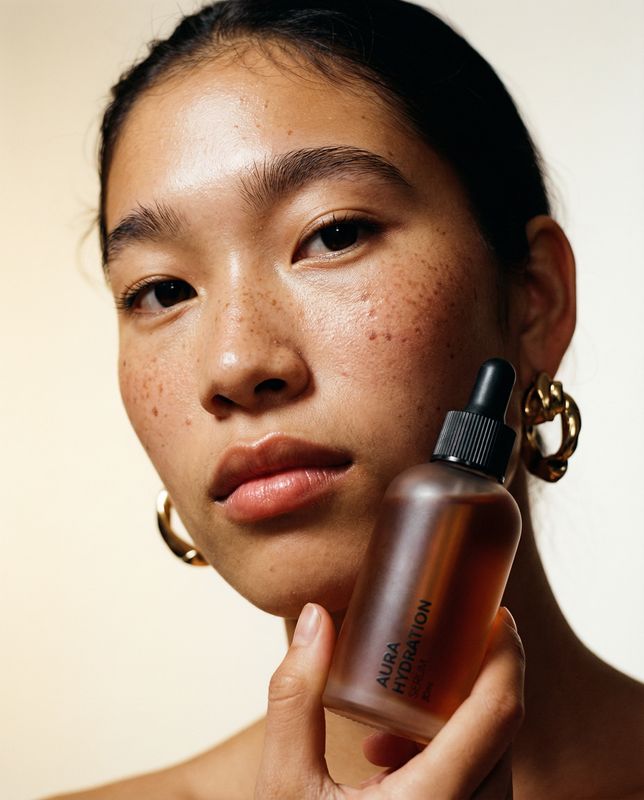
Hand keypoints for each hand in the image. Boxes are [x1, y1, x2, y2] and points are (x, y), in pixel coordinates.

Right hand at [254, 605, 524, 798]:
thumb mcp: (284, 785)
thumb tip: (315, 617)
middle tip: (442, 639)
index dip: (506, 656)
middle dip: (476, 678)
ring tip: (394, 709)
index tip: (496, 614)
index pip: (497, 715)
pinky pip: (478, 784)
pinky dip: (447, 753)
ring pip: (494, 760)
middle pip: (501, 733)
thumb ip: (295, 696)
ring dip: (456, 719)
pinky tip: (388, 754)